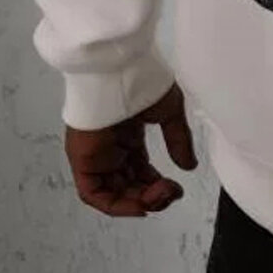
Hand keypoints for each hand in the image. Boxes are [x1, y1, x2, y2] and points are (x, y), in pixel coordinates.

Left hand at [64, 81, 198, 216]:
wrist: (118, 67)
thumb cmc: (141, 80)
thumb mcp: (168, 112)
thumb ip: (178, 140)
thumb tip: (189, 166)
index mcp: (128, 135)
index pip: (140, 172)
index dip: (157, 186)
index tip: (176, 188)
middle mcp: (110, 149)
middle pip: (128, 186)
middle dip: (152, 197)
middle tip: (171, 193)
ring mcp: (96, 155)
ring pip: (113, 193)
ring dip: (138, 203)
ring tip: (160, 196)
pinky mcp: (83, 160)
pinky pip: (94, 194)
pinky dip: (115, 205)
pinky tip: (139, 205)